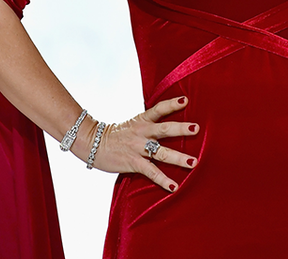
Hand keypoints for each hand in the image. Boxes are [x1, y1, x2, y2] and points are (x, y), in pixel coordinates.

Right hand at [82, 96, 198, 191]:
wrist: (91, 143)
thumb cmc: (116, 135)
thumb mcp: (134, 124)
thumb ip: (150, 124)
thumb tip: (170, 124)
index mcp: (142, 121)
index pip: (158, 109)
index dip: (171, 104)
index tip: (185, 100)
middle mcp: (142, 133)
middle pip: (164, 129)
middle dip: (180, 129)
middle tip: (196, 128)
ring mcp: (138, 148)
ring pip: (161, 152)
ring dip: (178, 157)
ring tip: (194, 162)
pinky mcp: (133, 163)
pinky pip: (151, 172)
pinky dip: (163, 180)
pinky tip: (174, 186)